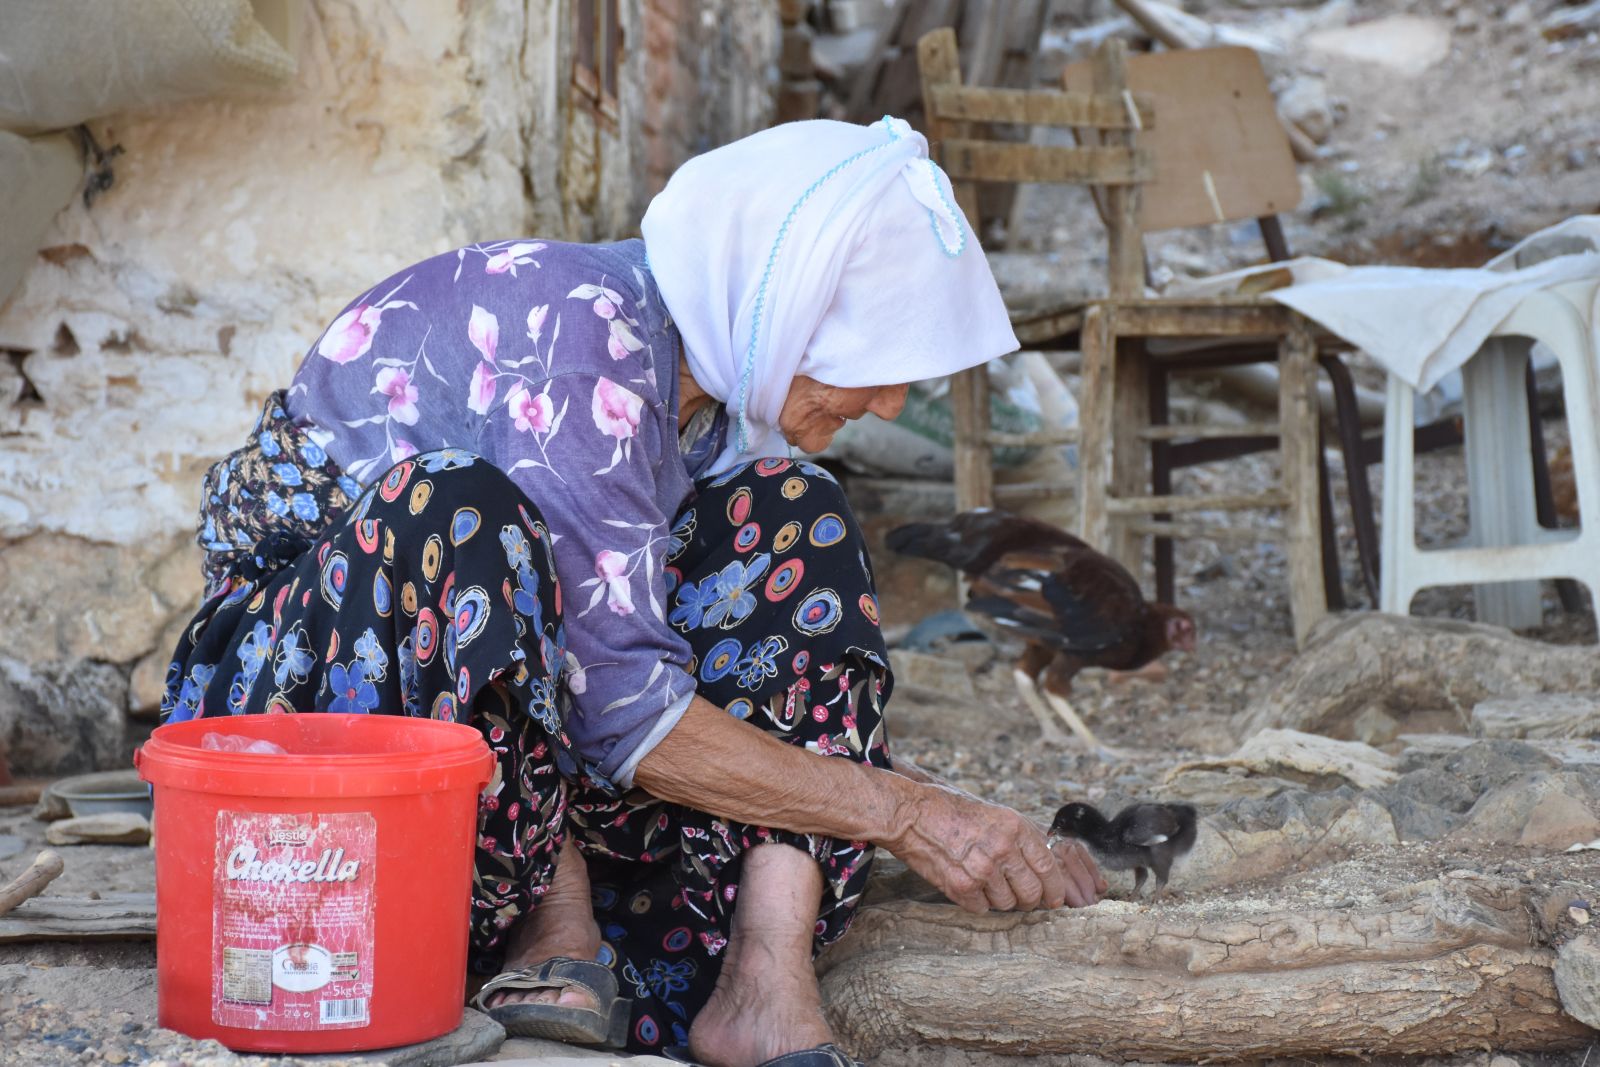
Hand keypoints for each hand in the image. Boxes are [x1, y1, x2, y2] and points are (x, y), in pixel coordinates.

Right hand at [886, 780, 1104, 912]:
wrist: (909, 814)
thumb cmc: (950, 810)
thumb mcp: (994, 813)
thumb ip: (1020, 838)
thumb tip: (1043, 868)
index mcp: (1015, 827)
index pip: (1049, 868)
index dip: (1055, 888)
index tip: (1054, 898)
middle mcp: (1003, 848)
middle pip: (1032, 893)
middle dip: (1030, 901)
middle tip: (1022, 899)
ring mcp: (982, 869)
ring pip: (1008, 904)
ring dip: (999, 900)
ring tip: (985, 883)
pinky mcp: (961, 887)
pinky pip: (982, 908)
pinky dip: (976, 902)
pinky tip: (966, 884)